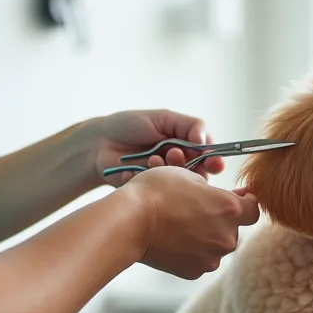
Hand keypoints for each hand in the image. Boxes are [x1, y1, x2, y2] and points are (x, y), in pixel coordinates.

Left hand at [82, 109, 226, 186]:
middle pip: (199, 174)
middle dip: (189, 166)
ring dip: (169, 171)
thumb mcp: (163, 117)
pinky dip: (146, 178)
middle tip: (174, 155)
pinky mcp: (149, 193)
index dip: (214, 160)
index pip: (208, 156)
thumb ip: (189, 125)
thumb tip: (205, 140)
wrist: (99, 142)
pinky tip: (133, 169)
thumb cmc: (130, 125)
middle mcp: (178, 165)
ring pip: (180, 186)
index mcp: (186, 146)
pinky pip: (157, 194)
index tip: (212, 162)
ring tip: (152, 159)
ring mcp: (165, 181)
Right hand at [125, 167, 259, 278]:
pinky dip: (192, 252)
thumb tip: (221, 198)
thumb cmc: (156, 193)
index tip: (237, 198)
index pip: (254, 208)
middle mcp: (226, 237)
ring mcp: (211, 257)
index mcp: (230, 209)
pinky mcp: (194, 272)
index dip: (246, 202)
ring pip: (217, 246)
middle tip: (197, 211)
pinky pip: (201, 260)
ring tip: (181, 226)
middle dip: (221, 220)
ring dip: (207, 237)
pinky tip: (174, 240)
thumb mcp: (189, 177)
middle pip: (234, 229)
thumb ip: (212, 191)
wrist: (129, 222)